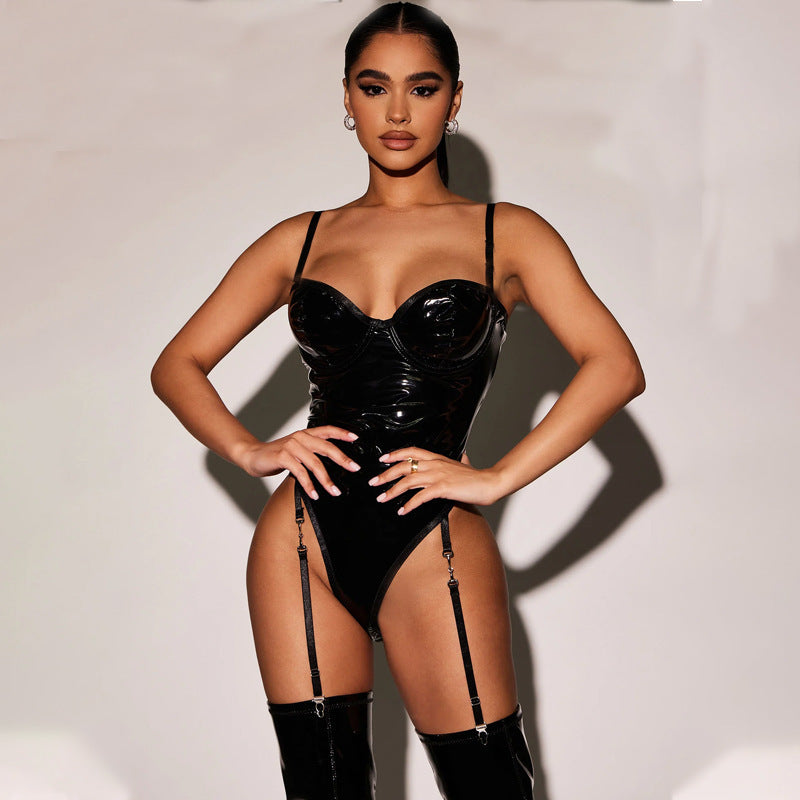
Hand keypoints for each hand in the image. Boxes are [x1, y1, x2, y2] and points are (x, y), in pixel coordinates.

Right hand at [237, 426, 360, 498]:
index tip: (355, 438)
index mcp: (305, 434)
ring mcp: (291, 446)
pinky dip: (309, 486)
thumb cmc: (277, 454)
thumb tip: (331, 461)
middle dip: (342, 459)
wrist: (253, 455)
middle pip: (326, 447)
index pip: (327, 430)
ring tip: (334, 491)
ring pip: (315, 463)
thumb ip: (311, 451)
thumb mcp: (296, 449)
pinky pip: (300, 473)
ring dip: (326, 480)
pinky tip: (314, 494)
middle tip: (354, 468)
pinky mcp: (283, 457)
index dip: (342, 433)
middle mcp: (300, 437)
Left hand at [369, 448, 504, 513]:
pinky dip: (409, 504)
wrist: (490, 482)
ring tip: (382, 498)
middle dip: (386, 474)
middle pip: (404, 466)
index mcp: (438, 458)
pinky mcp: (443, 488)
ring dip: (392, 490)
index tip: (382, 458)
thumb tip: (463, 456)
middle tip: (374, 482)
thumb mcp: (464, 464)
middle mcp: (435, 464)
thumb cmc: (477, 477)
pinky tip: (402, 511)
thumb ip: (460, 460)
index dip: (395, 454)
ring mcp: (438, 475)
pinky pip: (420, 496)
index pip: (412, 451)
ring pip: (408, 481)